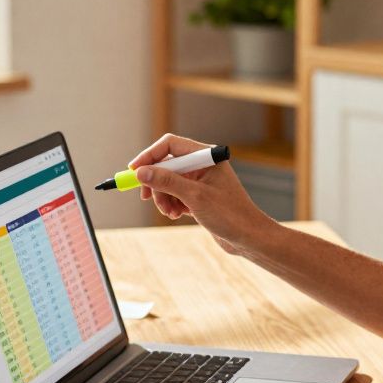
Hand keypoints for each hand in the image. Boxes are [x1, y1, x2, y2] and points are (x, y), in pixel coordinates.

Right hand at [127, 134, 274, 254]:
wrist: (249, 238)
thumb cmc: (230, 214)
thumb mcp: (195, 196)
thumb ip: (167, 182)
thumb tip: (141, 172)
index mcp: (206, 156)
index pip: (170, 145)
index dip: (149, 156)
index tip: (133, 170)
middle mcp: (203, 165)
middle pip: (166, 165)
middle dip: (155, 183)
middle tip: (145, 197)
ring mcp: (200, 181)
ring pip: (168, 182)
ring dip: (163, 197)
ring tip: (170, 213)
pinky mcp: (198, 196)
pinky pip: (175, 194)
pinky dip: (172, 204)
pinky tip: (177, 215)